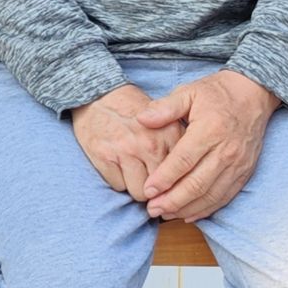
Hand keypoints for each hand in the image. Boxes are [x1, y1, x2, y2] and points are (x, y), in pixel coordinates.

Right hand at [70, 85, 183, 200]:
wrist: (98, 94)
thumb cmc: (133, 111)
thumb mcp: (164, 119)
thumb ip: (179, 144)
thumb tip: (190, 176)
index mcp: (169, 133)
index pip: (183, 175)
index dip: (176, 183)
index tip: (171, 184)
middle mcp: (150, 144)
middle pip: (162, 189)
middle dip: (157, 189)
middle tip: (149, 178)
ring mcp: (126, 151)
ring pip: (140, 193)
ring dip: (136, 186)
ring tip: (133, 171)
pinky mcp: (104, 156)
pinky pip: (118, 186)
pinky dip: (118, 180)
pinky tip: (117, 165)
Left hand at [138, 70, 278, 222]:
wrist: (253, 94)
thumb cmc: (216, 93)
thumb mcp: (188, 92)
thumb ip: (165, 107)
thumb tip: (141, 119)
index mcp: (210, 130)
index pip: (184, 160)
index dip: (164, 178)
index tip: (147, 190)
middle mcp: (226, 151)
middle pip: (197, 183)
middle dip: (173, 200)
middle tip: (151, 210)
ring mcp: (238, 164)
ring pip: (212, 195)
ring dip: (188, 208)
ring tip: (165, 214)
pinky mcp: (245, 172)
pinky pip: (225, 196)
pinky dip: (207, 209)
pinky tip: (189, 215)